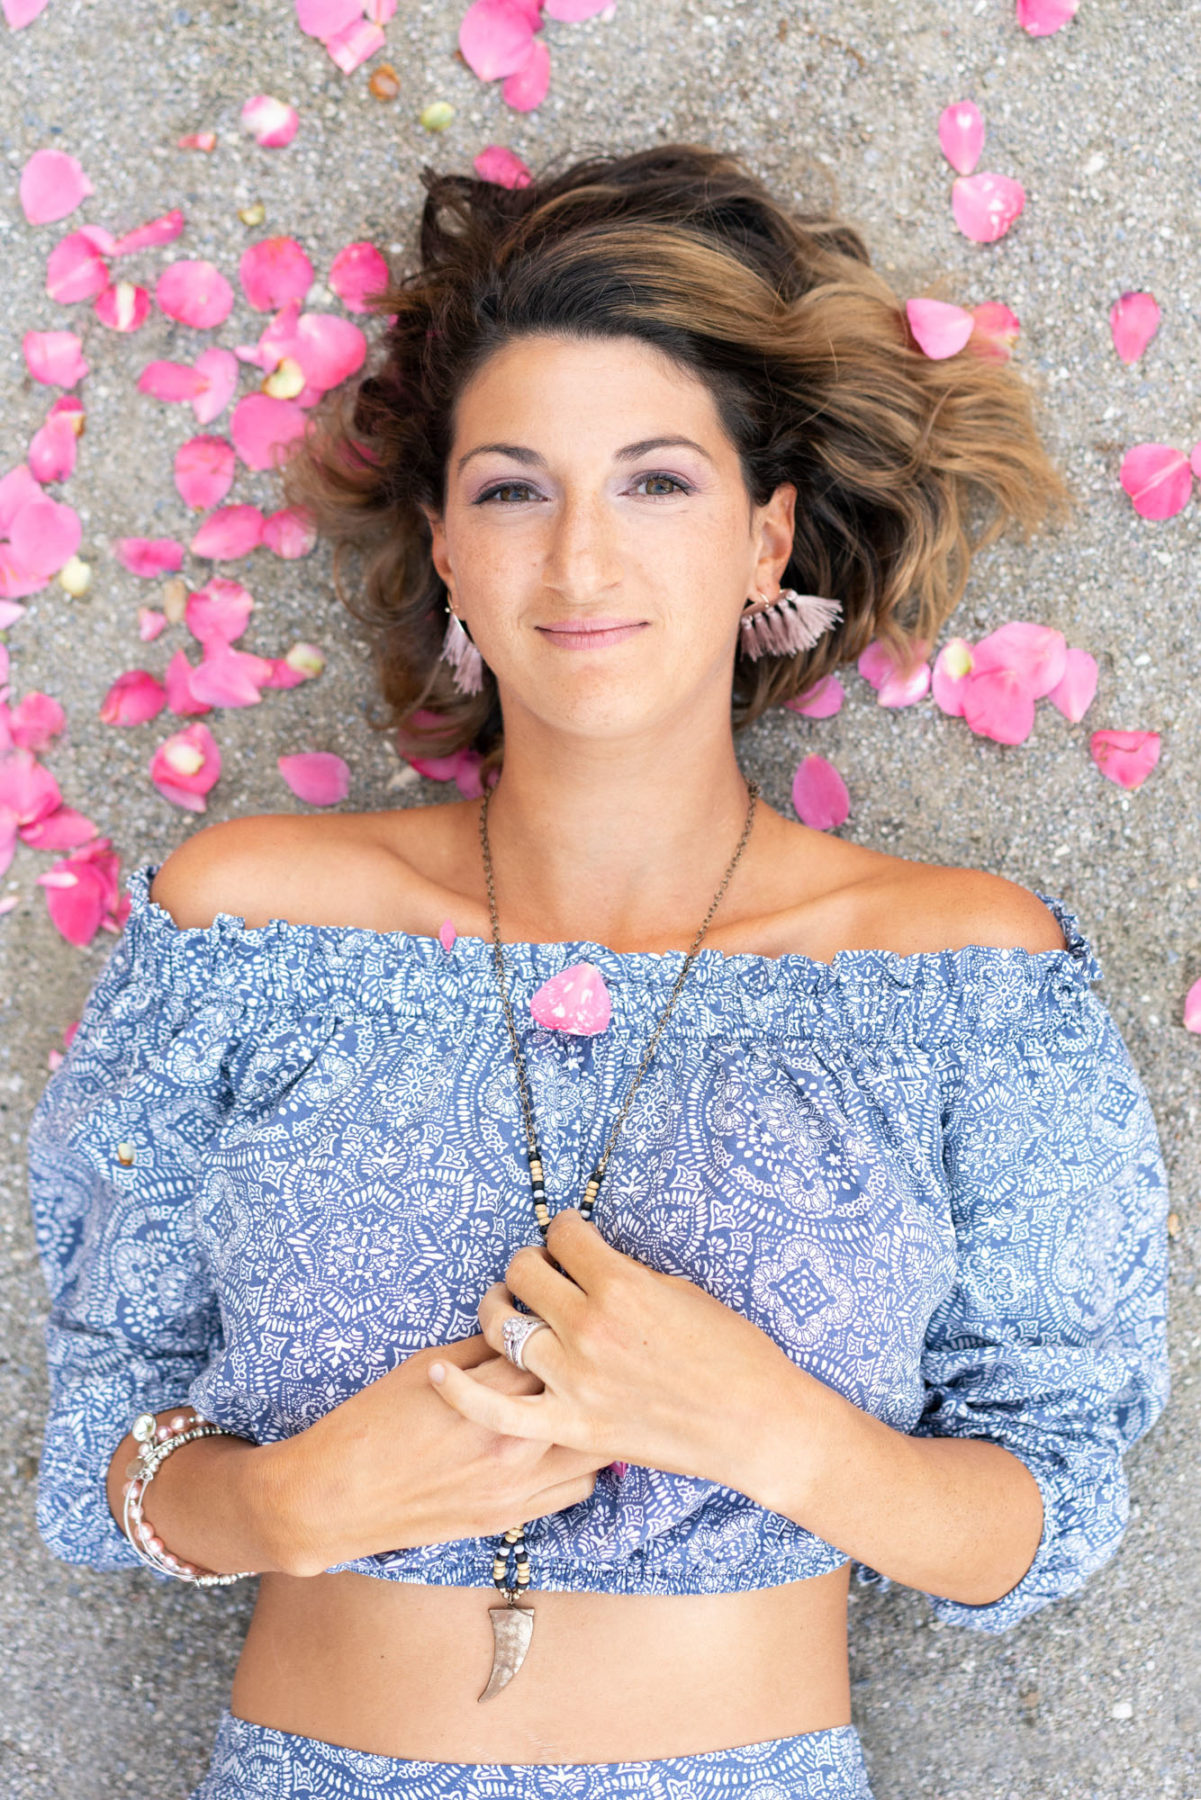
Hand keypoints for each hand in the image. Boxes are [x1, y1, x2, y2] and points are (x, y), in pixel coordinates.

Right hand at [276, 1333, 608, 1576]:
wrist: (337, 1497)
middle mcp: (512, 1446)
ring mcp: (516, 1488)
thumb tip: (521, 1329)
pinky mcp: (511, 1518)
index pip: (553, 1349)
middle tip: (585, 1357)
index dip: (557, 1331)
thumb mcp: (427, 1366)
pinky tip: (560, 1445)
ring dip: (589, 1420)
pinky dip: (578, 1463)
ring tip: (580, 1402)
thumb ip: (482, 1351)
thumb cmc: (373, 1423)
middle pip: (583, 1397)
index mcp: (490, 1398)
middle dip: (586, 1373)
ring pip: (592, 1447)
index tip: (558, 1322)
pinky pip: (577, 1488)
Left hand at [426, 1208, 797, 1493]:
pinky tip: (440, 1369)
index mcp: (619, 1286)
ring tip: (510, 1307)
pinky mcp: (571, 1426)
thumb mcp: (679, 1292)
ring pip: (504, 1327)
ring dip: (502, 1308)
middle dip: (532, 1264)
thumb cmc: (731, 1352)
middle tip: (546, 1273)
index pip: (564, 1234)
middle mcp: (588, 1328)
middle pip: (525, 1272)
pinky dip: (461, 1391)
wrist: (754, 1422)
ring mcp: (574, 1380)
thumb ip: (625, 1276)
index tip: (572, 1238)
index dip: (566, 1231)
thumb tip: (586, 1264)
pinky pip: (498, 1411)